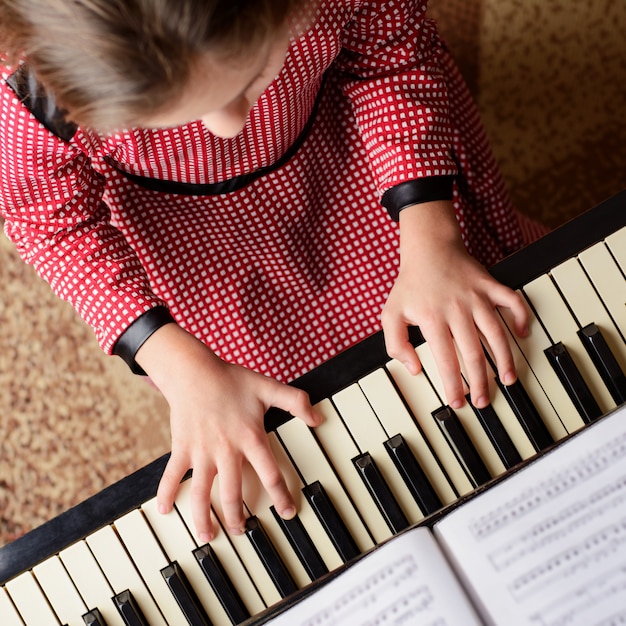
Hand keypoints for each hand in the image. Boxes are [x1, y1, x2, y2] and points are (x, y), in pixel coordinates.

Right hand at [135, 323, 320, 541]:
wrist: (194, 371)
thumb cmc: (231, 379)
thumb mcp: (268, 387)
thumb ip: (296, 401)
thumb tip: (318, 418)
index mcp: (250, 438)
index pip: (270, 474)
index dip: (281, 496)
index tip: (287, 513)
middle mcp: (226, 450)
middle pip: (233, 494)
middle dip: (238, 518)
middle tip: (242, 532)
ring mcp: (202, 451)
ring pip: (202, 493)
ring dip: (204, 518)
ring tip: (208, 536)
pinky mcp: (182, 448)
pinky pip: (172, 476)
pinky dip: (166, 493)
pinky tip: (164, 510)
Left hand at [381, 201, 528, 408]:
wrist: (428, 248)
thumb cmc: (410, 284)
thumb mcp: (390, 314)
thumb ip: (396, 344)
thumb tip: (415, 369)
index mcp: (432, 319)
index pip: (446, 360)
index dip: (453, 385)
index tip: (458, 402)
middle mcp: (457, 310)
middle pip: (474, 353)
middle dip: (481, 381)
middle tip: (483, 401)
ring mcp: (477, 297)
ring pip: (496, 333)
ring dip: (505, 358)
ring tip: (508, 379)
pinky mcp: (490, 285)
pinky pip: (513, 301)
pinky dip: (522, 317)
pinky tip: (523, 334)